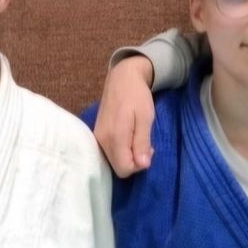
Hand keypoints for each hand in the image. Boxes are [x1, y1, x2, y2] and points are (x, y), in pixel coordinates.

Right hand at [94, 56, 156, 176]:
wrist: (121, 78)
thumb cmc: (137, 96)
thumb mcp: (145, 118)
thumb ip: (142, 142)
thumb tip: (143, 165)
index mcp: (114, 137)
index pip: (124, 169)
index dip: (139, 165)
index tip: (149, 149)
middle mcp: (102, 140)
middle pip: (118, 167)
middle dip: (134, 161)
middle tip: (145, 143)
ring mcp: (98, 138)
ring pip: (114, 161)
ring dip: (128, 155)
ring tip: (137, 137)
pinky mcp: (98, 135)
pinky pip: (110, 152)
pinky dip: (122, 150)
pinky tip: (129, 136)